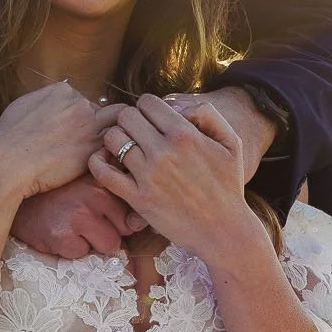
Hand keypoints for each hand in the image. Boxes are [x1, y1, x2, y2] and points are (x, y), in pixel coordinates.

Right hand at [0, 81, 110, 209]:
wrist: (6, 163)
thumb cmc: (7, 139)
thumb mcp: (22, 107)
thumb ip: (43, 102)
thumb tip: (51, 104)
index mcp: (62, 91)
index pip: (83, 100)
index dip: (82, 118)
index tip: (75, 133)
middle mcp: (79, 103)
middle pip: (101, 110)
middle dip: (99, 126)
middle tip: (92, 146)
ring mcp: (89, 124)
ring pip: (118, 122)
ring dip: (115, 134)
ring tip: (111, 150)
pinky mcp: (94, 147)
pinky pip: (116, 145)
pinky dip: (115, 152)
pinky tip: (108, 163)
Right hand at [13, 176, 145, 257]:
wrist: (10, 193)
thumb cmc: (54, 189)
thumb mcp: (85, 179)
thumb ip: (115, 191)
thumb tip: (139, 223)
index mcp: (102, 178)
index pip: (132, 211)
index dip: (118, 217)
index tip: (103, 213)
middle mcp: (93, 194)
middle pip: (124, 230)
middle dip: (108, 230)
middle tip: (82, 218)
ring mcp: (77, 216)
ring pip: (109, 245)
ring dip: (92, 242)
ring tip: (71, 226)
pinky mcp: (61, 236)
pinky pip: (83, 254)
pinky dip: (70, 249)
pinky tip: (57, 232)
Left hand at [88, 95, 265, 269]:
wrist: (224, 229)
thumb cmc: (228, 185)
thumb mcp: (232, 142)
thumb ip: (208, 113)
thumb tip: (177, 105)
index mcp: (185, 134)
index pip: (147, 101)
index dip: (147, 107)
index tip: (152, 121)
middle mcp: (164, 151)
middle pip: (126, 116)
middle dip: (130, 121)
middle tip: (137, 134)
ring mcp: (148, 175)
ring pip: (113, 139)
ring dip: (116, 140)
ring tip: (125, 149)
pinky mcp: (137, 198)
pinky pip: (103, 172)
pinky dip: (98, 163)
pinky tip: (107, 163)